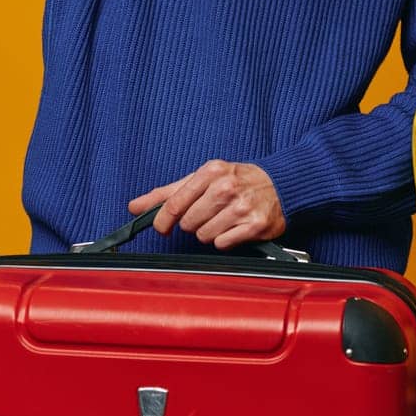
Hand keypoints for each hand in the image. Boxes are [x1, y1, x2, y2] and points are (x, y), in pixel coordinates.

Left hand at [128, 160, 286, 249]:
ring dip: (209, 232)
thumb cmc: (238, 180)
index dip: (163, 220)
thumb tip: (135, 206)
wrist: (280, 184)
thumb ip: (167, 192)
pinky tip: (234, 228)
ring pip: (204, 236)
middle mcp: (227, 187)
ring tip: (223, 219)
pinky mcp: (255, 225)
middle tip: (207, 214)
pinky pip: (223, 244)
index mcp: (211, 172)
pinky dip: (225, 240)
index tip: (162, 227)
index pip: (175, 202)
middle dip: (193, 223)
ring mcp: (242, 206)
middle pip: (188, 222)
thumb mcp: (203, 178)